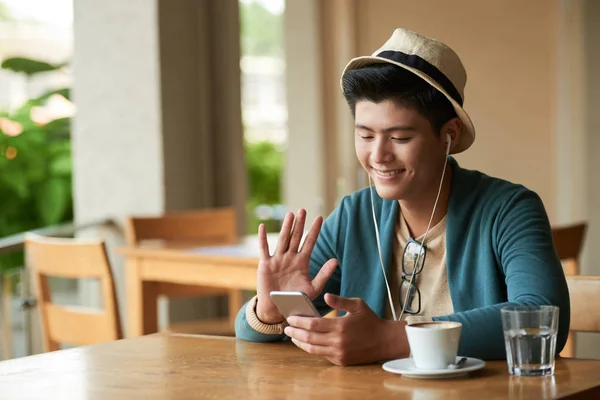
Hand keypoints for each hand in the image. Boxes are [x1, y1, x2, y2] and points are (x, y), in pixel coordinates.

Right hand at [255, 209, 337, 323]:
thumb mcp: (313, 288)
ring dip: (286, 227)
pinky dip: (262, 238)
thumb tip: (335, 260)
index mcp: (302, 262)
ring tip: (290, 214)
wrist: (277, 309)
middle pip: (296, 237)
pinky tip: (262, 226)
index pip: (310, 242)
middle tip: (303, 210)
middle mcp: (290, 258)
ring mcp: (278, 260)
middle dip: (300, 224)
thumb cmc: (296, 299)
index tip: (320, 218)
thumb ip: (324, 274)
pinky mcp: (265, 264)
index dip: (314, 230)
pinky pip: (264, 249)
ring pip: (282, 240)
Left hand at [284, 294, 409, 365]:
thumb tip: (326, 296)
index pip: (313, 324)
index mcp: (340, 326)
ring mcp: (339, 353)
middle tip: (286, 328)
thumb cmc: (370, 320)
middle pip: (309, 338)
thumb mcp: (357, 305)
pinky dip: (312, 349)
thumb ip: (340, 301)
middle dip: (295, 332)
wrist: (385, 341)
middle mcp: (338, 342)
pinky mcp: (341, 361)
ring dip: (300, 343)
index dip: (299, 321)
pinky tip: (307, 342)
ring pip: (313, 349)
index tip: (290, 318)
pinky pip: (322, 355)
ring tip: (293, 336)